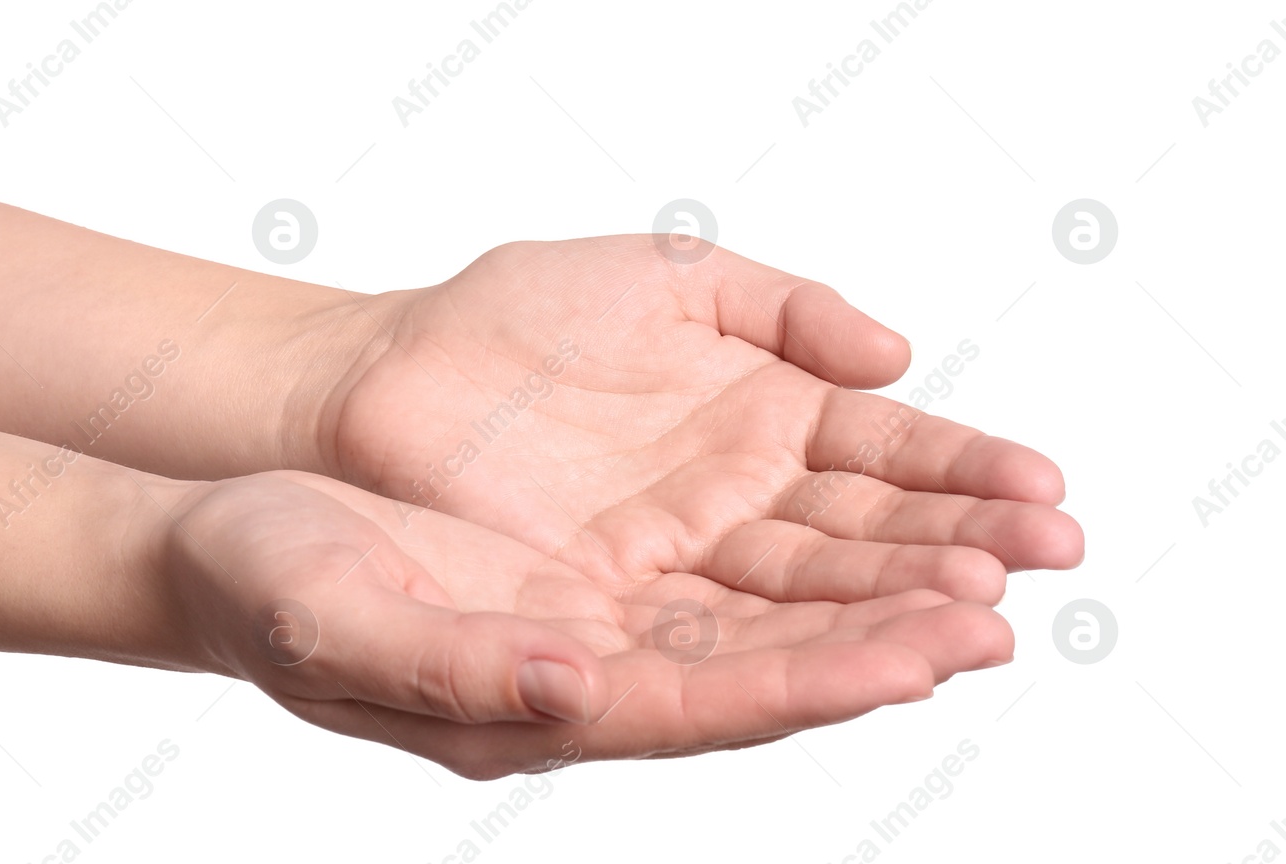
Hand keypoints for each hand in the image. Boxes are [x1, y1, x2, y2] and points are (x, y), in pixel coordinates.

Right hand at [159, 470, 1013, 778]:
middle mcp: (580, 675)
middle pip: (756, 671)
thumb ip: (455, 668)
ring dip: (857, 600)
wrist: (222, 547)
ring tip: (971, 574)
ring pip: (750, 619)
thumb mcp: (336, 626)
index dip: (814, 684)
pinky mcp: (582, 574)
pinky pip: (708, 570)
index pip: (701, 705)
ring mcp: (586, 625)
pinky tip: (855, 537)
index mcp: (531, 705)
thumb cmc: (264, 591)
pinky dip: (791, 556)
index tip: (921, 657)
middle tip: (995, 613)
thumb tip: (575, 684)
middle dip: (876, 645)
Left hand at [335, 236, 1083, 608]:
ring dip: (891, 617)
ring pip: (801, 603)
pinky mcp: (612, 611)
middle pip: (860, 541)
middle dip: (954, 553)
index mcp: (759, 419)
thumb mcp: (665, 279)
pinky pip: (712, 641)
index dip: (963, 474)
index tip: (1044, 493)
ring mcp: (677, 563)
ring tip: (976, 628)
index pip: (883, 456)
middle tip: (1045, 567)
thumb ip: (780, 306)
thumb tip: (893, 352)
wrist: (380, 375)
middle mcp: (732, 505)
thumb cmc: (512, 318)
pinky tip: (865, 665)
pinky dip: (788, 656)